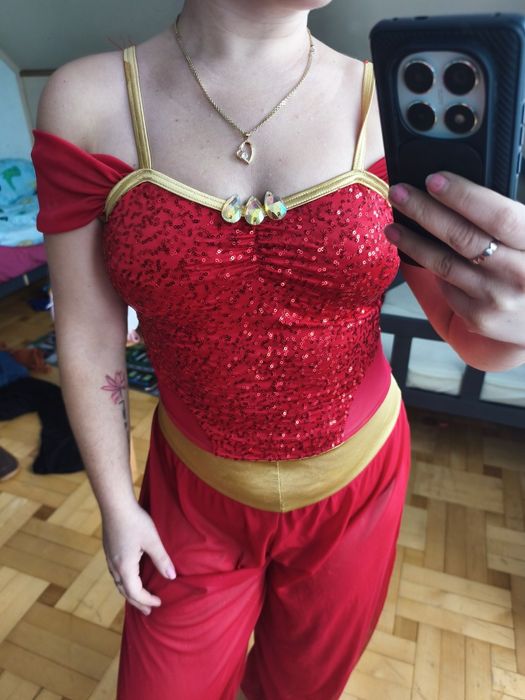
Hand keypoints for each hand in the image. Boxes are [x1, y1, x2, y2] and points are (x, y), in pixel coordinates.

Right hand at [102, 501, 176, 614]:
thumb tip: (172, 577)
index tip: (159, 603)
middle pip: (124, 591)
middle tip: (148, 611)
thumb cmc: (135, 521)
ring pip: (118, 582)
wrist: (115, 504)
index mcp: (125, 567)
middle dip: (137, 602)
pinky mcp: (109, 549)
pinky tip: (130, 576)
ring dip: (129, 593)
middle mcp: (114, 566)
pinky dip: (124, 582)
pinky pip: (116, 574)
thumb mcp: (153, 541)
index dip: (147, 600)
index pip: (135, 592)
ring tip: (138, 597)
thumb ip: (162, 560)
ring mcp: (109, 558)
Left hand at [385, 172, 524, 346]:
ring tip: (394, 227)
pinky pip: (448, 287)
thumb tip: (460, 194)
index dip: (463, 196)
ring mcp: (496, 299)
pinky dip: (433, 269)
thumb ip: (508, 221)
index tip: (434, 180)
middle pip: (462, 238)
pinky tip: (420, 255)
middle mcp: (518, 274)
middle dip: (425, 212)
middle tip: (399, 193)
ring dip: (413, 243)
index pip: (497, 216)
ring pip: (445, 265)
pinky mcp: (479, 318)